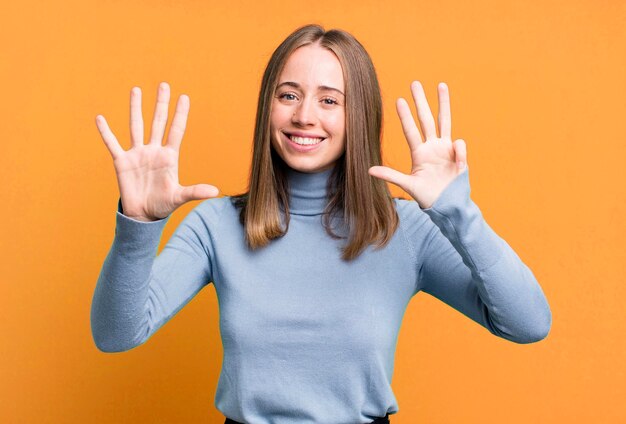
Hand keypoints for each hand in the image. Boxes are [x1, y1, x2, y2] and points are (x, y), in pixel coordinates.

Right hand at [96, 82, 218, 220]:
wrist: (143, 215)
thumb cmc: (163, 205)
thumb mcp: (180, 197)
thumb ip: (195, 191)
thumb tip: (216, 192)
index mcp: (169, 156)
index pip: (176, 130)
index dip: (180, 114)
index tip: (184, 97)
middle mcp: (153, 151)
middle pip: (158, 122)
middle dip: (161, 104)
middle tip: (164, 85)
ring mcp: (137, 154)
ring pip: (136, 126)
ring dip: (135, 108)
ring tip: (136, 89)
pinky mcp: (122, 162)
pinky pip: (112, 144)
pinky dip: (106, 132)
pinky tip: (100, 118)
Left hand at [369, 81, 466, 208]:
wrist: (448, 205)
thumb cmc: (427, 196)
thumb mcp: (407, 185)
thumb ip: (390, 176)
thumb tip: (368, 170)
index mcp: (419, 153)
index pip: (410, 130)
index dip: (405, 116)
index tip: (399, 100)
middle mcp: (432, 146)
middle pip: (426, 118)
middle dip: (420, 101)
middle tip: (414, 83)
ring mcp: (446, 148)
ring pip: (444, 120)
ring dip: (443, 103)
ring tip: (441, 85)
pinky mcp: (459, 155)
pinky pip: (459, 145)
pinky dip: (459, 151)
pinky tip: (458, 164)